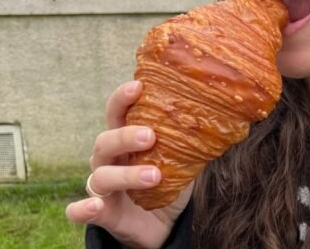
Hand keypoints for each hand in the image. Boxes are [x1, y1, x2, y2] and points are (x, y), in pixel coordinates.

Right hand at [65, 81, 192, 247]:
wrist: (163, 224)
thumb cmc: (168, 183)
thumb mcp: (182, 160)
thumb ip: (192, 142)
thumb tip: (228, 119)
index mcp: (126, 141)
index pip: (118, 114)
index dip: (123, 99)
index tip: (138, 86)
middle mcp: (109, 160)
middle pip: (105, 141)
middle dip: (126, 136)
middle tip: (151, 135)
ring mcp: (103, 186)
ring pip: (102, 175)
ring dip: (126, 174)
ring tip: (155, 175)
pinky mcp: (102, 213)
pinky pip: (82, 210)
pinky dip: (84, 207)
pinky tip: (94, 205)